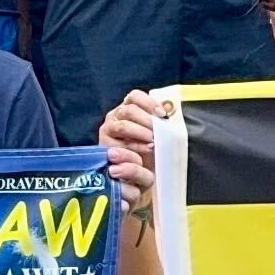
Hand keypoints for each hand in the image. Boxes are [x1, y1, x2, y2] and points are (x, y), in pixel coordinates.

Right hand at [99, 89, 171, 214]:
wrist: (137, 178)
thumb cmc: (150, 153)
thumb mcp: (157, 136)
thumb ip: (161, 123)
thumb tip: (172, 110)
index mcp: (128, 108)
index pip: (135, 96)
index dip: (148, 102)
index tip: (162, 114)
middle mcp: (115, 116)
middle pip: (128, 110)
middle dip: (146, 120)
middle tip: (158, 132)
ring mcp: (107, 131)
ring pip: (122, 125)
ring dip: (139, 133)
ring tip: (152, 142)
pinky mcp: (103, 147)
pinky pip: (117, 144)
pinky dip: (132, 148)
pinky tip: (143, 154)